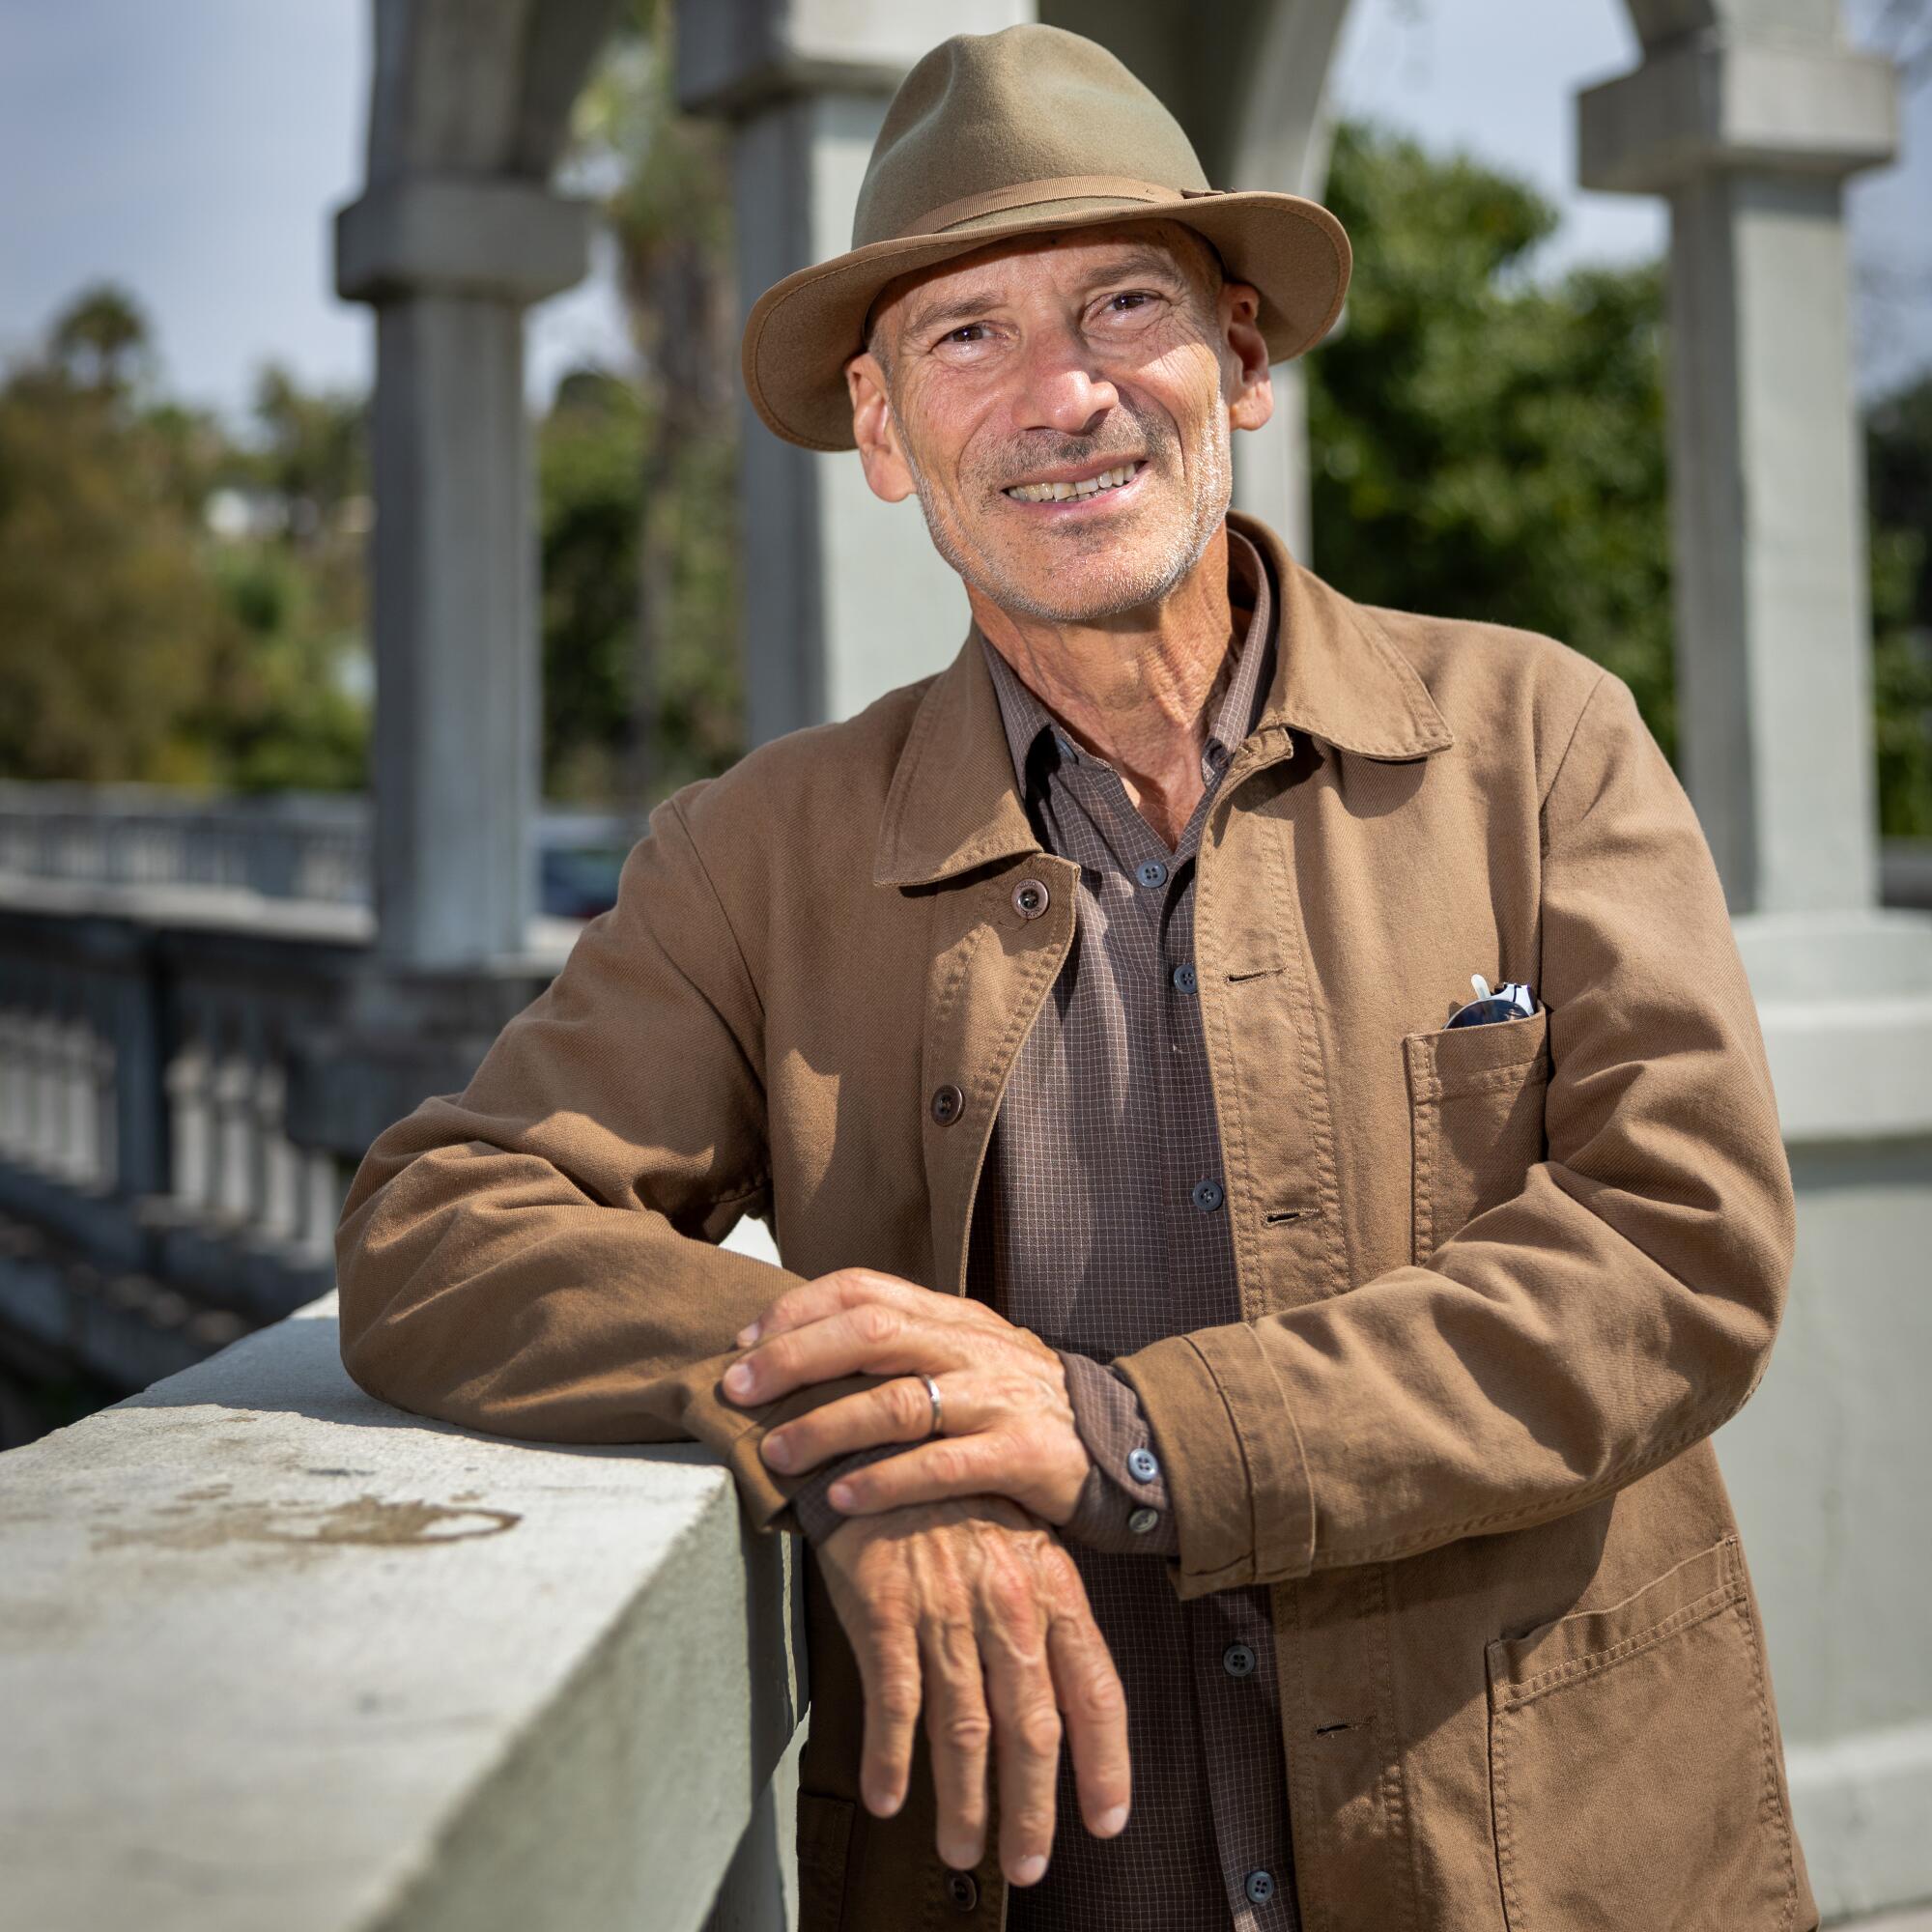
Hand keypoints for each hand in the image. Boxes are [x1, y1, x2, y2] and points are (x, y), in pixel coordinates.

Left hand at [723, 1268, 1091, 1525]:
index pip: (864, 1289)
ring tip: (775, 1456)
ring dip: (826, 1428)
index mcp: (953, 1316)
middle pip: (871, 1334)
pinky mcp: (1023, 1456)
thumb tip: (804, 1349)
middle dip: (795, 1359)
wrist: (1126, 1443)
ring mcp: (999, 1399)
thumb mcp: (968, 1357)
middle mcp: (972, 1347)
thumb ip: (904, 1348)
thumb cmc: (1021, 1404)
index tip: (744, 1344)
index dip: (797, 1310)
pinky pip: (943, 1466)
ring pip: (900, 1401)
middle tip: (737, 1391)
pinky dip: (886, 1482)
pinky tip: (842, 1499)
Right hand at [816, 1494, 1130, 1886]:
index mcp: (1052, 1588)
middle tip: (1026, 1865)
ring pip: (966, 1728)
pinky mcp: (886, 1609)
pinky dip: (892, 1757)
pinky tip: (889, 1798)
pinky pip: (895, 1701)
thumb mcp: (1021, 1543)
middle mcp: (1008, 1605)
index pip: (1096, 1691)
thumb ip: (1044, 1618)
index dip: (1104, 1763)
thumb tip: (1061, 1702)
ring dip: (965, 1801)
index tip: (1107, 1822)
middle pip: (1032, 1729)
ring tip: (962, 1849)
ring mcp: (947, 1609)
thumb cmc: (955, 1498)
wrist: (883, 1441)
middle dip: (1031, 1809)